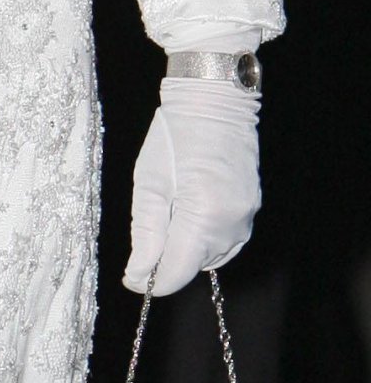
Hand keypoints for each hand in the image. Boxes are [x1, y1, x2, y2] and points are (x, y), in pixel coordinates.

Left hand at [124, 78, 260, 294]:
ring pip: (210, 257)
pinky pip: (225, 240)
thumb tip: (138, 274)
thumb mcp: (149, 181)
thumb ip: (145, 232)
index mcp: (203, 216)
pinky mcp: (251, 210)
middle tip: (148, 229)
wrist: (213, 102)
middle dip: (167, 259)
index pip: (176, 272)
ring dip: (186, 248)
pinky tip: (189, 211)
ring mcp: (245, 219)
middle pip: (193, 266)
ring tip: (169, 210)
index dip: (150, 281)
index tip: (130, 278)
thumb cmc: (174, 136)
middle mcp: (231, 225)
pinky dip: (203, 237)